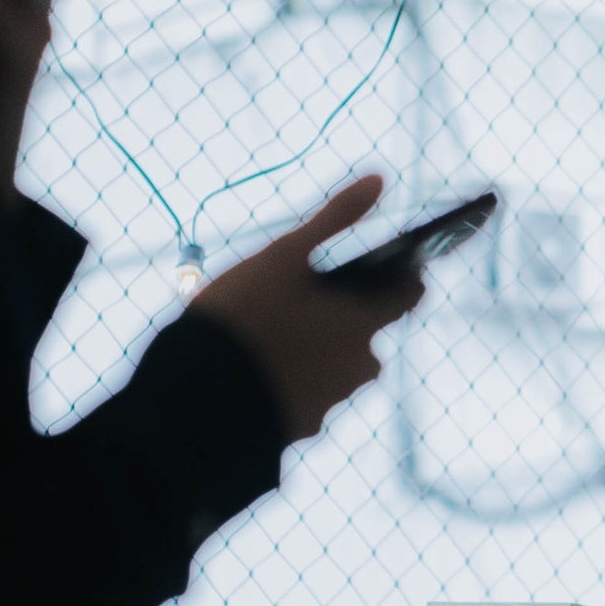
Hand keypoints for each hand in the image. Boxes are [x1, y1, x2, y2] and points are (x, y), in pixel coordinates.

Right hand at [187, 174, 424, 440]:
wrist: (195, 399)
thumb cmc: (241, 318)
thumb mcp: (284, 255)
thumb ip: (334, 218)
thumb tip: (379, 179)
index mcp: (363, 322)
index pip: (409, 294)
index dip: (402, 275)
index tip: (385, 263)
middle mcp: (359, 366)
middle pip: (367, 333)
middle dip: (344, 315)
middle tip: (300, 297)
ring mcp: (332, 399)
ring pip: (336, 365)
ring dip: (317, 348)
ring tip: (271, 330)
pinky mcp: (302, 426)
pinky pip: (307, 394)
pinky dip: (292, 379)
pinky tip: (259, 367)